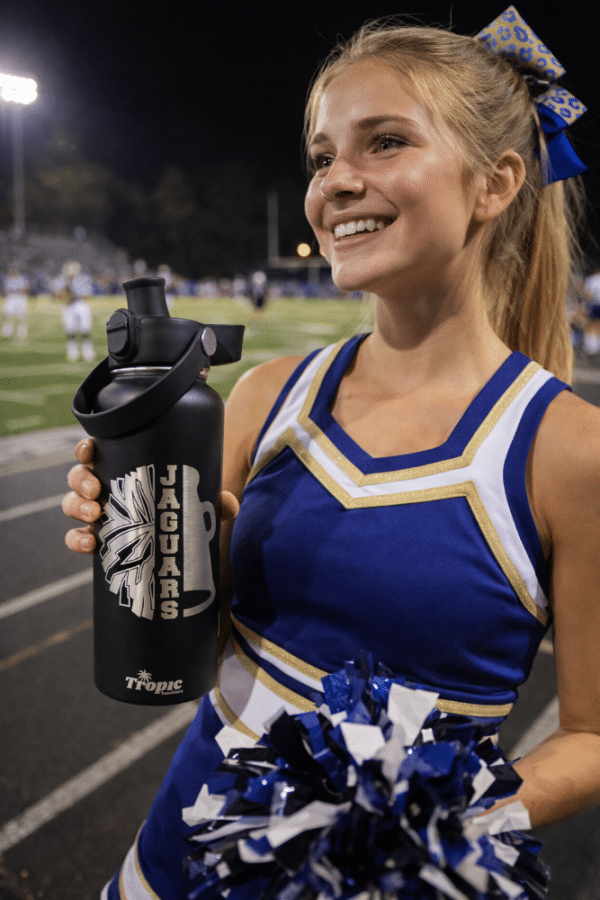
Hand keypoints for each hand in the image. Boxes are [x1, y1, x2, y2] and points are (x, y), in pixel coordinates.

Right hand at [63, 438, 240, 554]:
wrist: (172, 539)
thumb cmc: (179, 505)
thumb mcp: (195, 499)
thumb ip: (213, 500)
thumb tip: (229, 506)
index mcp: (121, 467)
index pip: (96, 451)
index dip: (86, 449)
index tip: (91, 450)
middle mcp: (104, 487)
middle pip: (79, 476)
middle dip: (81, 481)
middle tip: (96, 490)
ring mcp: (96, 512)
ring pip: (73, 504)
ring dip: (77, 507)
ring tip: (93, 515)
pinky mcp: (95, 536)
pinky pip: (75, 538)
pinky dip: (76, 541)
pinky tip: (90, 545)